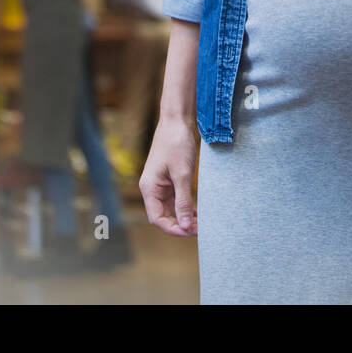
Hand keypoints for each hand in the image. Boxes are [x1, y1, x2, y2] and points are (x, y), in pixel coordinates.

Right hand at [139, 115, 197, 237]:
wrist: (176, 120)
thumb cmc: (176, 144)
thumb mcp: (182, 174)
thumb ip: (183, 201)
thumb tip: (186, 225)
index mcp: (149, 188)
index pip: (158, 218)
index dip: (174, 228)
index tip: (191, 232)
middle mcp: (152, 188)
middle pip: (163, 215)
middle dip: (180, 224)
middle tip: (201, 228)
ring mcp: (160, 184)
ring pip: (170, 208)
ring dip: (184, 216)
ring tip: (202, 222)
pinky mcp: (168, 178)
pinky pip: (175, 198)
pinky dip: (185, 206)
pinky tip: (198, 211)